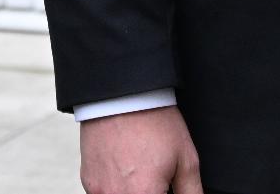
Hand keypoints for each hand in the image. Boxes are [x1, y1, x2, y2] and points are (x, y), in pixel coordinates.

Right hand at [80, 105, 202, 193]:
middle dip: (150, 191)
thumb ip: (191, 193)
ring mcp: (100, 191)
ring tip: (140, 171)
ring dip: (132, 192)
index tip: (166, 186)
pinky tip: (124, 168)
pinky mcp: (89, 182)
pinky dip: (116, 187)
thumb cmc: (154, 123)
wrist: (122, 95)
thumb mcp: (186, 159)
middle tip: (156, 177)